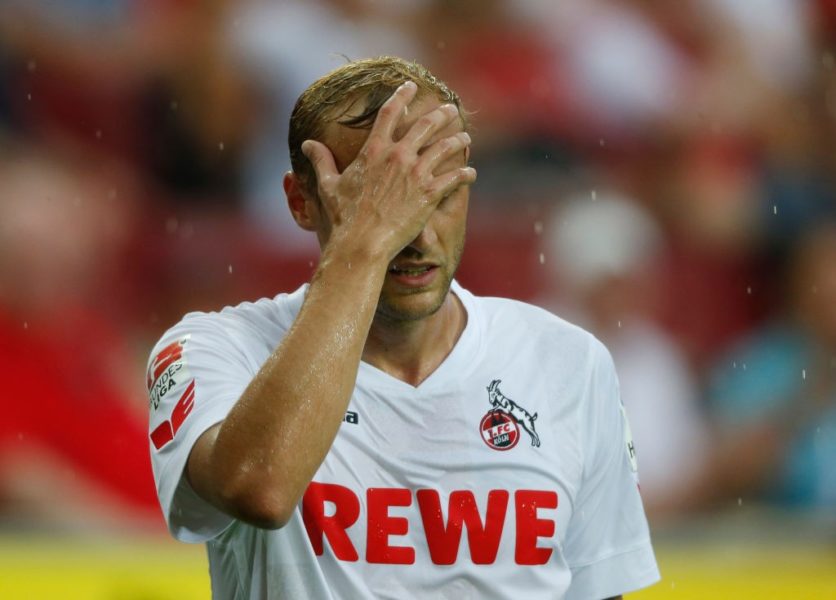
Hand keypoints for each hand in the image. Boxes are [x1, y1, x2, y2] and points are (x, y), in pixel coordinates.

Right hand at [301, 81, 475, 261]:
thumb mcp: (329, 185)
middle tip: (450, 109)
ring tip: (465, 137)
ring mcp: (416, 174)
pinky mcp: (429, 193)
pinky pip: (454, 178)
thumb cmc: (343, 217)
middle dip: (440, 115)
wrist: (362, 242)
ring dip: (457, 140)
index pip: (389, 113)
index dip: (402, 96)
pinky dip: (464, 174)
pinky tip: (471, 173)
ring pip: (444, 148)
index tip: (411, 87)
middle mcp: (398, 156)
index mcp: (374, 150)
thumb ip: (321, 161)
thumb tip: (307, 144)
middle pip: (425, 125)